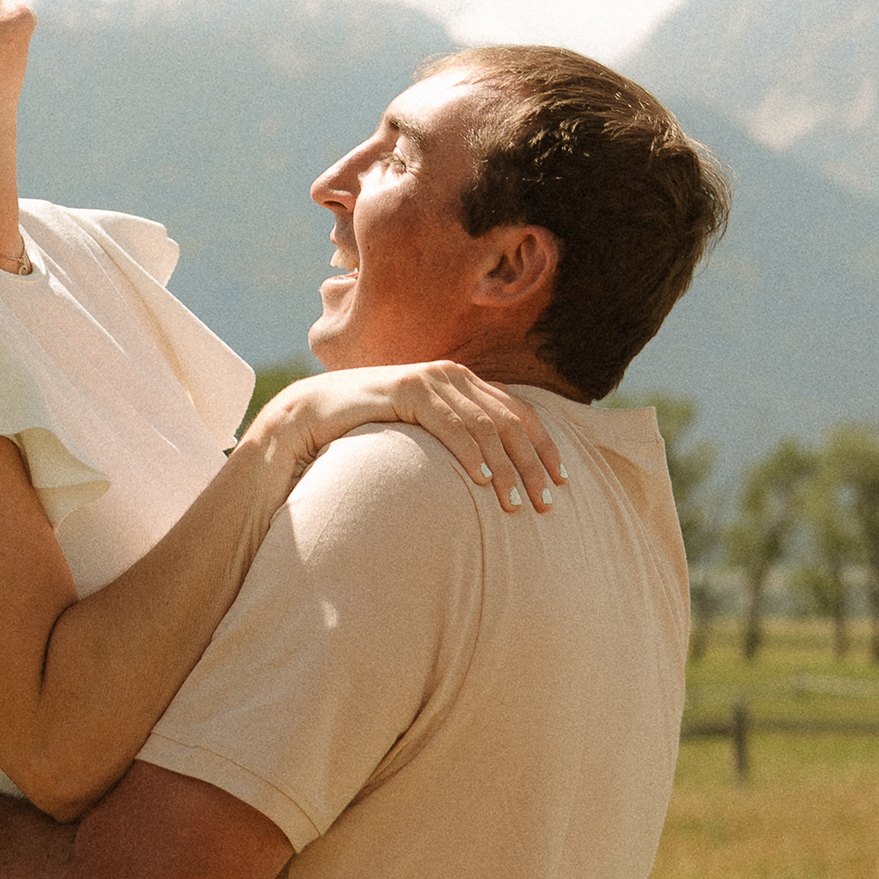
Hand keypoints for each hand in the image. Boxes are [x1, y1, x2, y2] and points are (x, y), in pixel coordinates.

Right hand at [254, 358, 571, 511]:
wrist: (315, 412)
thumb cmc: (371, 430)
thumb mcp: (423, 433)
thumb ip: (456, 437)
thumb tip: (494, 471)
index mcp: (463, 381)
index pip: (519, 412)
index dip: (545, 447)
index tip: (563, 481)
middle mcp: (452, 374)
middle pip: (510, 421)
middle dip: (533, 465)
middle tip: (547, 504)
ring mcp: (430, 378)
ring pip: (484, 426)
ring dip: (505, 469)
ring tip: (516, 504)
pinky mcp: (407, 388)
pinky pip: (449, 425)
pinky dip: (469, 455)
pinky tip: (481, 483)